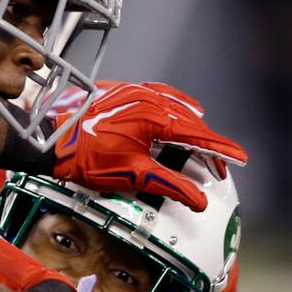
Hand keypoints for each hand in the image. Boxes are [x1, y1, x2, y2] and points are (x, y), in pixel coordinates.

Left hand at [47, 81, 246, 210]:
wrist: (50, 141)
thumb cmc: (86, 158)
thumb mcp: (133, 176)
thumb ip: (170, 185)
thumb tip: (199, 200)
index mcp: (156, 118)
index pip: (198, 135)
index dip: (221, 149)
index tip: (240, 159)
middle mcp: (149, 99)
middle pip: (190, 122)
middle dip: (207, 145)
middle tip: (220, 167)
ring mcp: (135, 92)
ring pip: (176, 108)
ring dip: (192, 128)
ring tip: (203, 147)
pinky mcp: (123, 91)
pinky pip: (159, 96)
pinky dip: (174, 107)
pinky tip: (179, 113)